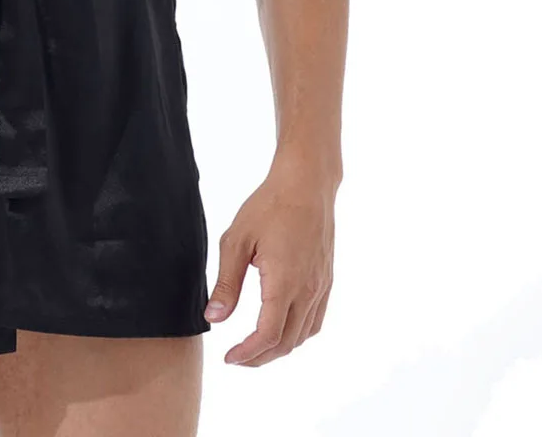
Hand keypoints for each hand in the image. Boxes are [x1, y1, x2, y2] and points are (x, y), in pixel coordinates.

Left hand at [204, 152, 336, 366]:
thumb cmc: (269, 206)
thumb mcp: (237, 240)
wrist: (307, 184)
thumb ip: (227, 283)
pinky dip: (298, 334)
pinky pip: (315, 320)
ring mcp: (321, 286)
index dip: (248, 353)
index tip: (228, 358)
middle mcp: (308, 290)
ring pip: (304, 335)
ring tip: (256, 348)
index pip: (268, 335)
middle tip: (237, 358)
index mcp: (284, 283)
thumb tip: (215, 319)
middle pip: (287, 342)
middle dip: (261, 357)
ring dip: (280, 348)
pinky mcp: (326, 279)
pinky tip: (282, 327)